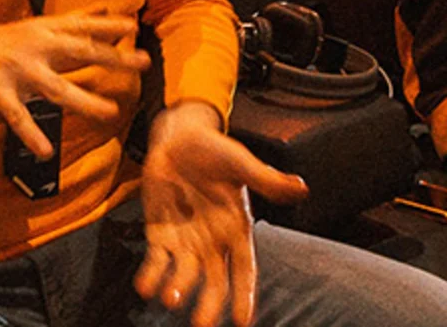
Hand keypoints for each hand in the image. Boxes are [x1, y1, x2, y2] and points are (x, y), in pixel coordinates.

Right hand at [0, 12, 147, 159]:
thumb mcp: (34, 26)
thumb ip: (70, 22)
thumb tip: (102, 8)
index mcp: (43, 30)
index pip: (81, 24)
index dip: (107, 24)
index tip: (132, 26)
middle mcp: (35, 47)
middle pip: (80, 51)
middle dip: (112, 57)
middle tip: (141, 62)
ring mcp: (17, 70)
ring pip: (57, 88)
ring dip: (84, 100)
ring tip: (109, 112)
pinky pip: (19, 117)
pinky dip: (32, 135)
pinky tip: (45, 151)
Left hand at [136, 103, 305, 326]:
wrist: (179, 137)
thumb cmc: (215, 150)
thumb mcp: (241, 163)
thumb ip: (267, 180)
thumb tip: (302, 188)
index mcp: (236, 229)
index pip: (245, 269)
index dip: (245, 295)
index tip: (243, 322)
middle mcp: (212, 241)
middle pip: (214, 280)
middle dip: (210, 303)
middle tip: (203, 324)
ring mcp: (185, 239)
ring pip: (183, 273)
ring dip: (178, 287)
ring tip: (171, 298)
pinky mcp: (160, 232)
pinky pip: (156, 259)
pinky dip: (151, 274)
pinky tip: (145, 286)